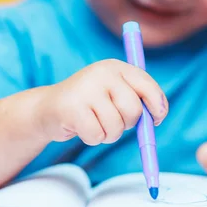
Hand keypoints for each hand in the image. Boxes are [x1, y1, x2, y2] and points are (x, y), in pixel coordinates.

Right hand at [37, 59, 167, 144]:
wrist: (48, 108)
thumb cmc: (90, 105)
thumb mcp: (114, 94)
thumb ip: (137, 100)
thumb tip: (158, 116)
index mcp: (116, 67)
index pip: (147, 85)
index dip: (158, 105)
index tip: (158, 118)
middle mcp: (102, 73)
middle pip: (133, 109)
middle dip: (128, 124)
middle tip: (115, 121)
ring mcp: (86, 89)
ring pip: (116, 126)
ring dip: (109, 134)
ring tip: (95, 123)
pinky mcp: (72, 108)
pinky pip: (97, 135)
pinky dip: (93, 138)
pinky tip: (81, 127)